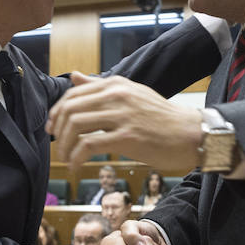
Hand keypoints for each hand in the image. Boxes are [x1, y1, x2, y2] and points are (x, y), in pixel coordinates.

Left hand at [46, 72, 201, 174]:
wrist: (191, 134)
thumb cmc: (161, 118)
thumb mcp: (131, 94)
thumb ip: (100, 87)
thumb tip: (74, 77)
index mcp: (115, 85)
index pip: (72, 95)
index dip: (57, 114)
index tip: (53, 130)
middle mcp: (117, 95)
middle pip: (70, 110)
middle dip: (58, 132)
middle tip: (58, 148)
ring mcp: (122, 115)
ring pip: (76, 126)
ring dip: (64, 147)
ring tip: (67, 160)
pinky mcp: (127, 136)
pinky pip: (89, 145)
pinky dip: (76, 158)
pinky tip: (77, 167)